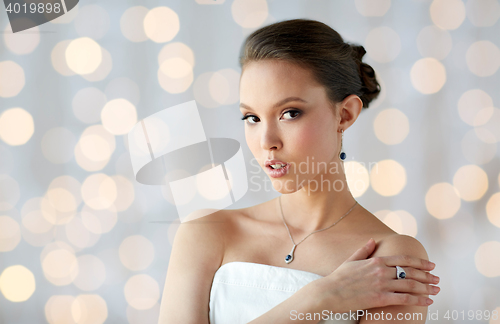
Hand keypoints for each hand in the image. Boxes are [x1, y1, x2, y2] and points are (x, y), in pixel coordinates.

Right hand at [314, 238, 439, 312]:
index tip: (431, 265)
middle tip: (438, 279)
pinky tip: (427, 301)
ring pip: (411, 285)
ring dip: (427, 287)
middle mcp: (381, 271)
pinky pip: (404, 299)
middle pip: (411, 272)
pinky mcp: (380, 298)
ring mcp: (381, 284)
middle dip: (427, 276)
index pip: (404, 259)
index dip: (420, 262)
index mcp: (376, 261)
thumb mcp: (351, 260)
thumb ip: (364, 250)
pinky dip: (418, 299)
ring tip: (437, 290)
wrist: (329, 292)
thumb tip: (372, 240)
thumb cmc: (339, 277)